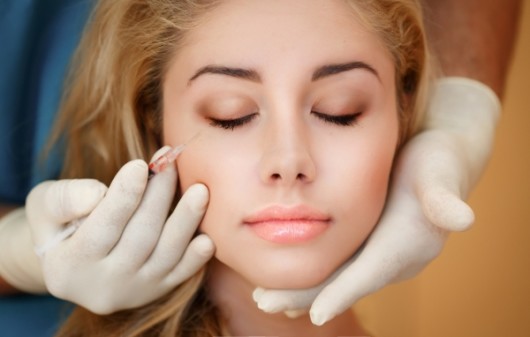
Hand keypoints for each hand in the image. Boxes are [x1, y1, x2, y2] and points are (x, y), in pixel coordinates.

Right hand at [27, 148, 213, 313]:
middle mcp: (103, 285)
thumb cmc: (60, 224)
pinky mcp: (158, 289)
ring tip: (199, 190)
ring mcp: (135, 291)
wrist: (77, 261)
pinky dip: (196, 258)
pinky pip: (181, 275)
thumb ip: (64, 199)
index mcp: (68, 267)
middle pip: (139, 238)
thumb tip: (97, 194)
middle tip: (171, 162)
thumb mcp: (45, 206)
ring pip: (165, 256)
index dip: (124, 197)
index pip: (102, 229)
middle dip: (158, 197)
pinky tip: (207, 237)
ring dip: (185, 221)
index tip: (141, 165)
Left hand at [252, 77, 500, 324]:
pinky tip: (290, 279)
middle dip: (306, 296)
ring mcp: (381, 255)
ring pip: (337, 279)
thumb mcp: (439, 170)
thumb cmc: (437, 160)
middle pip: (345, 283)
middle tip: (265, 302)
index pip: (369, 273)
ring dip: (303, 291)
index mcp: (407, 243)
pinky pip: (339, 267)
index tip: (316, 314)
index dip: (343, 292)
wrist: (443, 161)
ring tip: (267, 299)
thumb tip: (464, 218)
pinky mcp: (370, 247)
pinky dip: (314, 276)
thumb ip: (443, 195)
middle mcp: (395, 258)